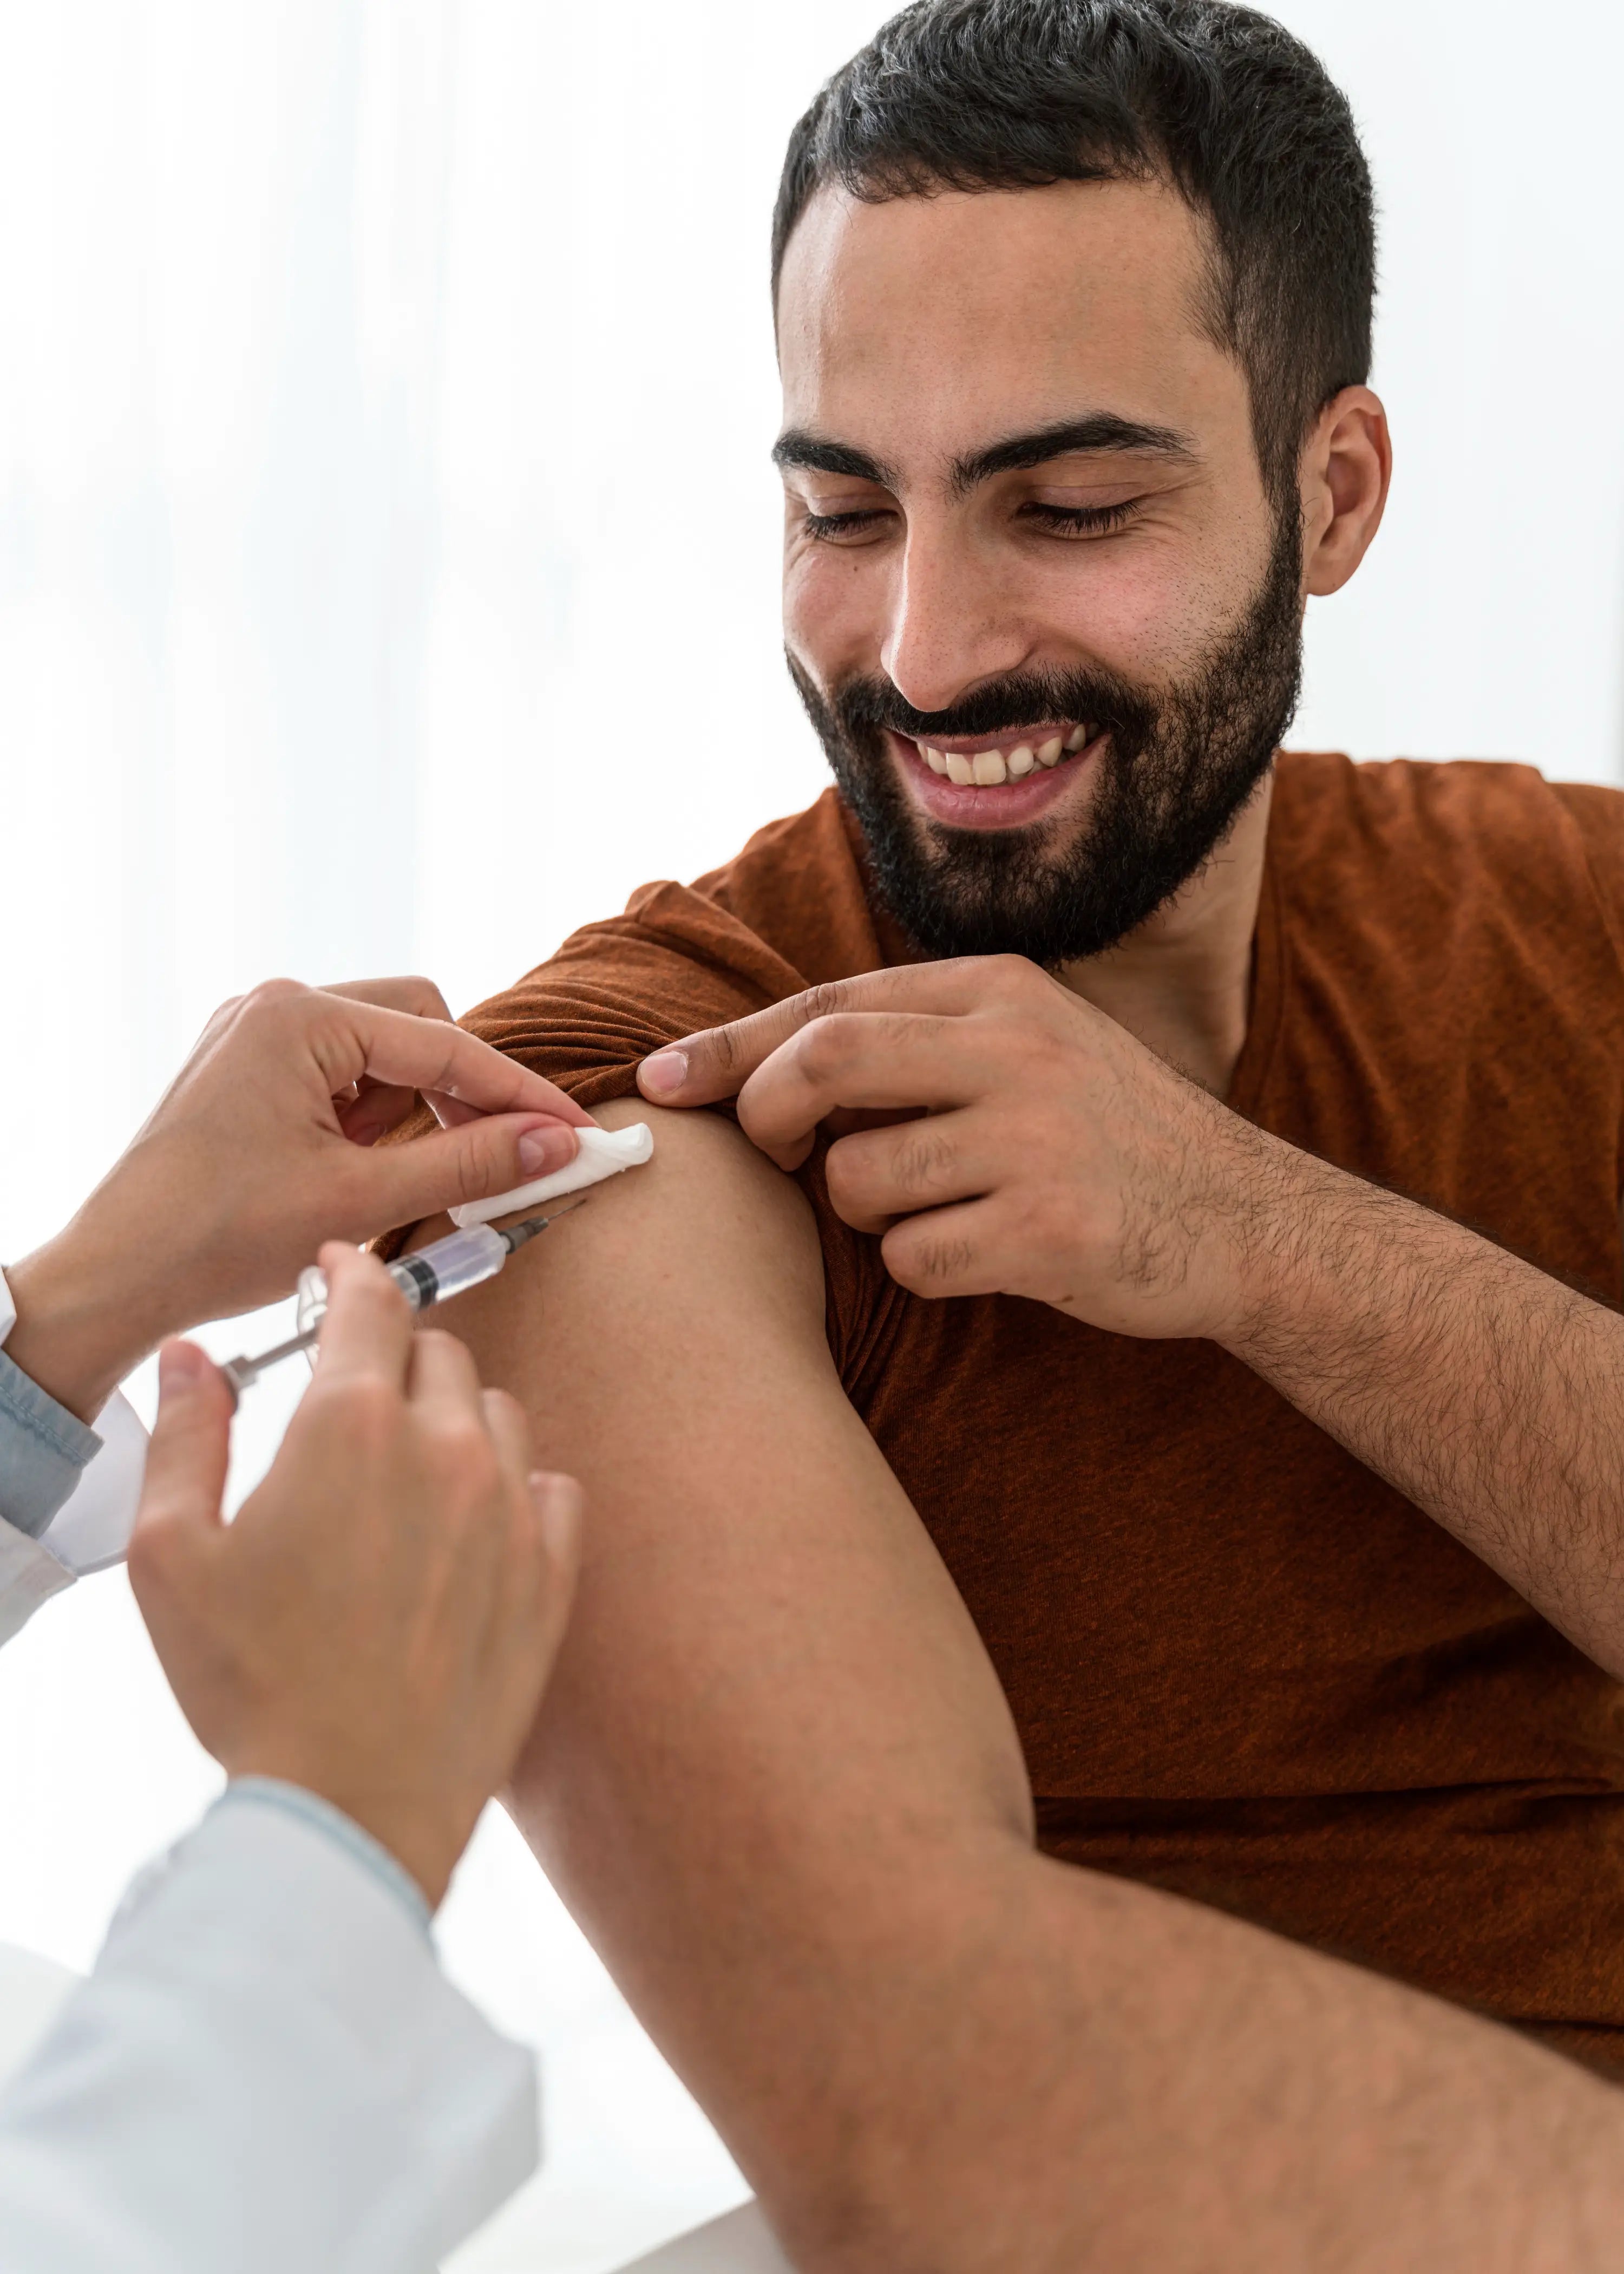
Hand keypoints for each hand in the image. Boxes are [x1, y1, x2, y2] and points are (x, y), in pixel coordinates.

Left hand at [5, 975, 592, 1417]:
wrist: (112, 1279)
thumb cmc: (214, 1238)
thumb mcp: (359, 1203)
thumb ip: (469, 1167)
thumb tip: (556, 1145)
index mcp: (297, 1017)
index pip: (447, 1045)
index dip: (522, 1097)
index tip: (579, 1135)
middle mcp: (275, 1007)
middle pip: (420, 1029)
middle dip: (465, 1098)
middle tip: (506, 1162)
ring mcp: (256, 1036)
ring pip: (384, 1056)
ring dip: (416, 1115)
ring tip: (410, 1183)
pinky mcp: (248, 1073)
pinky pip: (341, 1078)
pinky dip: (373, 1124)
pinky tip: (367, 1176)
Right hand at [128, 1245, 580, 1906]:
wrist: (349, 1806)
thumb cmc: (251, 1684)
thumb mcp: (171, 1554)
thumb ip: (187, 1434)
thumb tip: (194, 1356)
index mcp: (350, 1426)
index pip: (371, 1302)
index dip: (354, 1273)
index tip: (343, 1270)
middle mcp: (445, 1450)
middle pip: (438, 1352)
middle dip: (394, 1358)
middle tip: (355, 1399)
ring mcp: (510, 1511)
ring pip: (498, 1413)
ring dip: (455, 1419)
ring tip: (409, 1469)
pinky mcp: (553, 1575)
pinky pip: (554, 1487)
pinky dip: (516, 1486)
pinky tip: (475, 1522)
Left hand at [637, 956, 1279, 1341]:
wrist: (1246, 1220)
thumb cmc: (1111, 1138)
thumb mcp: (1033, 1046)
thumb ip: (924, 1037)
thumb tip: (768, 1060)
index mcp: (1001, 991)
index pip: (830, 1004)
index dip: (732, 1046)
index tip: (662, 1080)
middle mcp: (1017, 1049)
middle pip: (824, 1064)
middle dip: (767, 1116)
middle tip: (773, 1158)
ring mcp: (1036, 1139)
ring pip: (861, 1180)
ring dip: (865, 1213)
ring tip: (932, 1211)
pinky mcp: (1050, 1229)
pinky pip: (916, 1260)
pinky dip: (922, 1270)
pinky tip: (983, 1256)